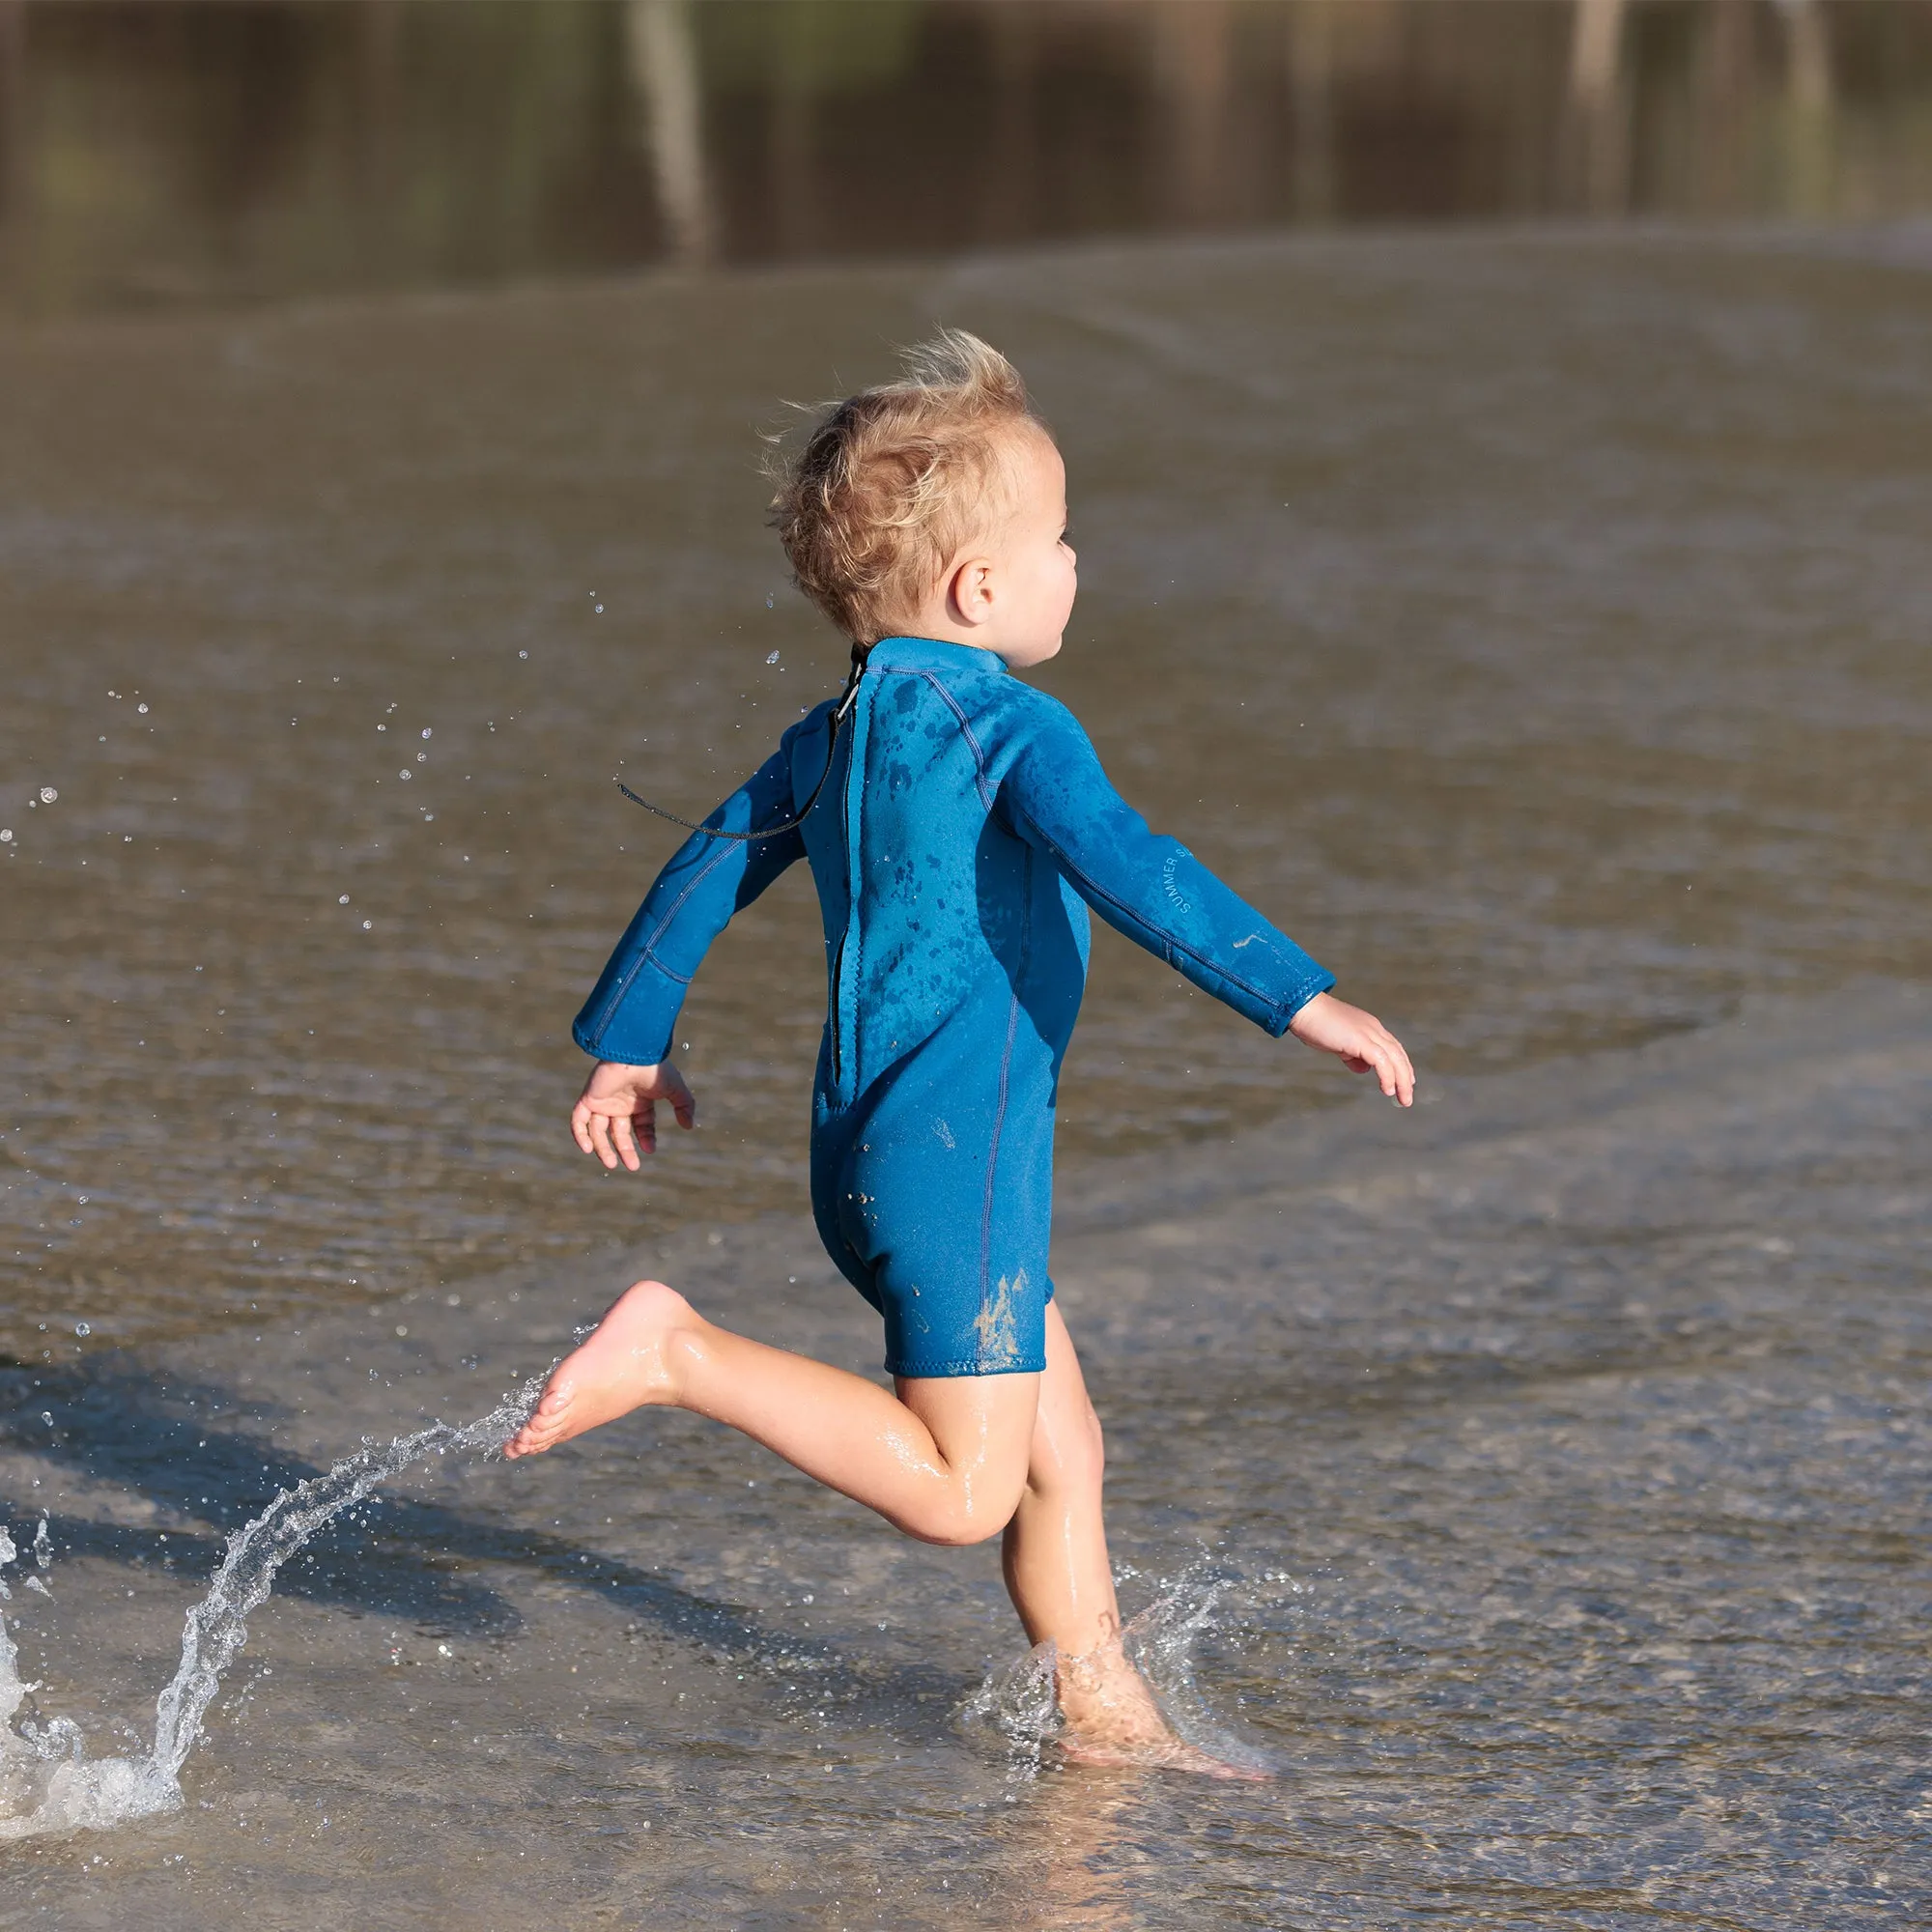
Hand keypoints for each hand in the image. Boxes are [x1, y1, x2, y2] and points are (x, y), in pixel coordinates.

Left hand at [571, 1060, 696, 1170]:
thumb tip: (689, 1127)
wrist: (634, 1053)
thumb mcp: (675, 1089)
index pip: (640, 1126)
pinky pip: (578, 1120)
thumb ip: (684, 1106)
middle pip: (619, 1133)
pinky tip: (588, 1149)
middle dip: (625, 1150)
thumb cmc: (655, 1068)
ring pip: (598, 1131)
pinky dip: (580, 1135)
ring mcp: (603, 1101)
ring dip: (603, 1149)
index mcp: (639, 1101)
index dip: (645, 1139)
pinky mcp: (589, 1097)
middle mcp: (620, 1103)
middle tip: (632, 1166)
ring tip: (611, 1164)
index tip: (649, 1150)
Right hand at [1288, 992, 1414, 1106]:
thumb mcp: (1338, 1043)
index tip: (1406, 1081)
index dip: (1401, 1065)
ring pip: (1395, 1059)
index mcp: (1369, 1027)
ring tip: (1403, 1098)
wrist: (1304, 1008)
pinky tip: (1388, 1089)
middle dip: (1406, 1077)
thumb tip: (1363, 1068)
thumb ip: (1351, 1055)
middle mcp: (1373, 1028)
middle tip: (1407, 1097)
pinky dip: (1388, 1076)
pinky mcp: (1361, 1040)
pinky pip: (1381, 1061)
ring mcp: (1368, 1033)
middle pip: (1398, 1054)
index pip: (1393, 1048)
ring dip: (1401, 1081)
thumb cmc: (1315, 1024)